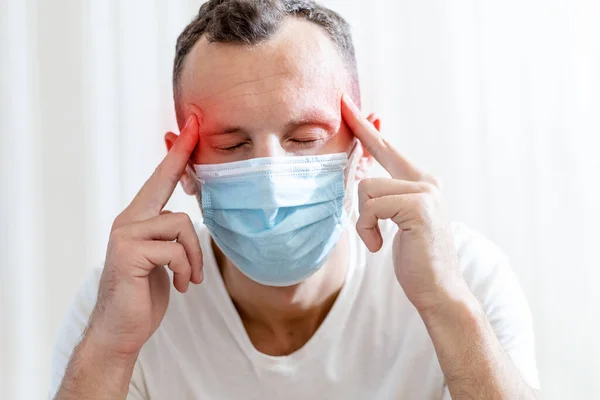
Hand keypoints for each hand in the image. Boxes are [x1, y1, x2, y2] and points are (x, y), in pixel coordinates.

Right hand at [87, 114, 203, 357]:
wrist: (122, 330)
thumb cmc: (144, 294)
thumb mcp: (162, 259)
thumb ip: (169, 236)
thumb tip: (185, 218)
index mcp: (137, 220)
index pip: (159, 180)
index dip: (175, 153)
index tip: (189, 127)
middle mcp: (128, 220)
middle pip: (164, 182)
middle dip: (180, 155)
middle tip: (195, 125)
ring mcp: (125, 234)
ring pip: (181, 223)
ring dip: (194, 256)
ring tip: (190, 278)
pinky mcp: (129, 252)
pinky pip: (175, 249)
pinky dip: (186, 269)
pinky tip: (182, 286)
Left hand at [341, 94, 466, 314]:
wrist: (438, 289)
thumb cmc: (415, 257)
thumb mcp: (395, 220)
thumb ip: (383, 194)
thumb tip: (359, 172)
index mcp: (421, 182)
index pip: (388, 149)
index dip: (368, 127)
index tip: (350, 105)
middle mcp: (426, 181)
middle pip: (379, 151)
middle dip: (360, 130)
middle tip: (343, 102)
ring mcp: (426, 191)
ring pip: (367, 188)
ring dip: (363, 219)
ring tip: (377, 238)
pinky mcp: (419, 205)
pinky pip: (371, 207)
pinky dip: (367, 229)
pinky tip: (379, 246)